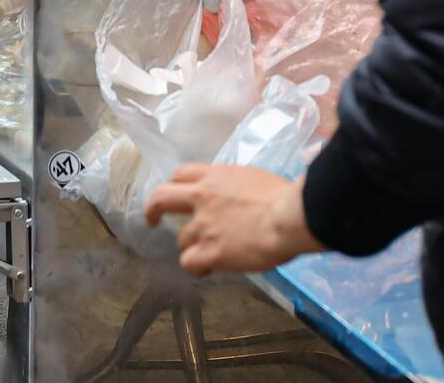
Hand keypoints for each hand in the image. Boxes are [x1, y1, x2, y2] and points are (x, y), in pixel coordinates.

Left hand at [144, 165, 321, 277]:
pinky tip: (209, 268)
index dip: (175, 186)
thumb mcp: (254, 180)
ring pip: (182, 240)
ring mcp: (203, 226)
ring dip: (193, 247)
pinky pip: (190, 263)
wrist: (290, 217)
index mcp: (214, 177)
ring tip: (211, 254)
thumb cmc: (284, 197)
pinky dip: (198, 267)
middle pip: (161, 198)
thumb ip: (235, 188)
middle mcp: (202, 198)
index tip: (176, 195)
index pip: (181, 174)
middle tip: (152, 220)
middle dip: (153, 210)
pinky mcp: (210, 251)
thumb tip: (237, 199)